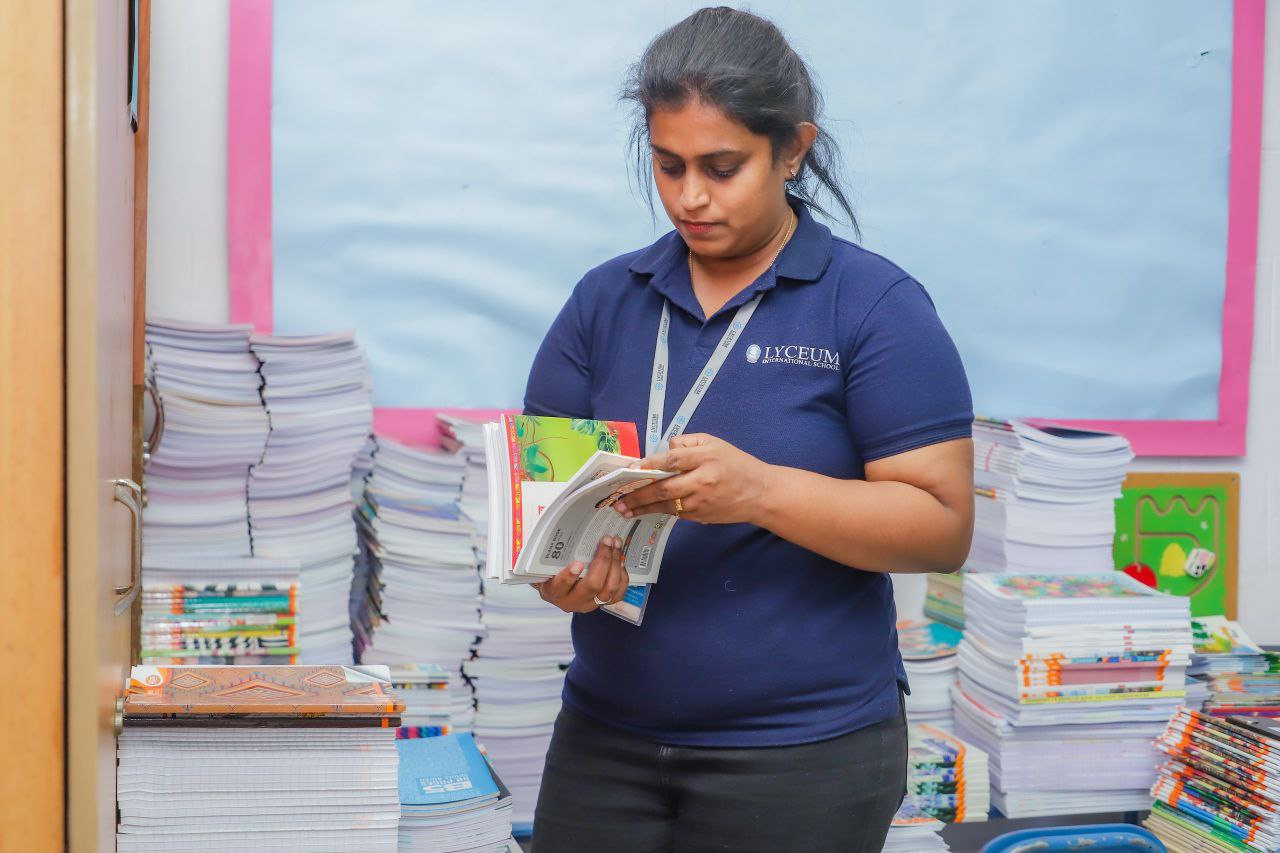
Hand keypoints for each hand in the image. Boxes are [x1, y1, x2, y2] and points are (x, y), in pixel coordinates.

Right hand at [531, 536, 629, 613]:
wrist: (556, 588)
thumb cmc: (548, 571)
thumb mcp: (541, 564)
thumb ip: (544, 550)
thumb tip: (542, 522)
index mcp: (552, 592)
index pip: (560, 587)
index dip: (569, 577)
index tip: (577, 563)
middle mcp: (571, 602)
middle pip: (592, 586)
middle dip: (603, 561)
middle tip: (607, 539)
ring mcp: (588, 605)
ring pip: (608, 590)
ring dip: (615, 565)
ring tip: (616, 544)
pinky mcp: (602, 604)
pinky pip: (617, 594)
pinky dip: (622, 576)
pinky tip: (621, 559)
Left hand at [612, 433, 772, 524]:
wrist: (759, 493)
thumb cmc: (735, 464)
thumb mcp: (714, 443)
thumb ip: (687, 444)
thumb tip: (663, 452)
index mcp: (706, 458)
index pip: (671, 461)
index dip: (649, 465)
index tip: (631, 469)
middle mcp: (702, 480)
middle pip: (664, 488)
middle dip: (638, 494)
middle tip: (618, 498)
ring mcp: (701, 501)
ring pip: (666, 505)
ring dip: (643, 508)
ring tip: (623, 509)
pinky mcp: (702, 516)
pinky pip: (676, 513)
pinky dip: (659, 511)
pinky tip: (643, 511)